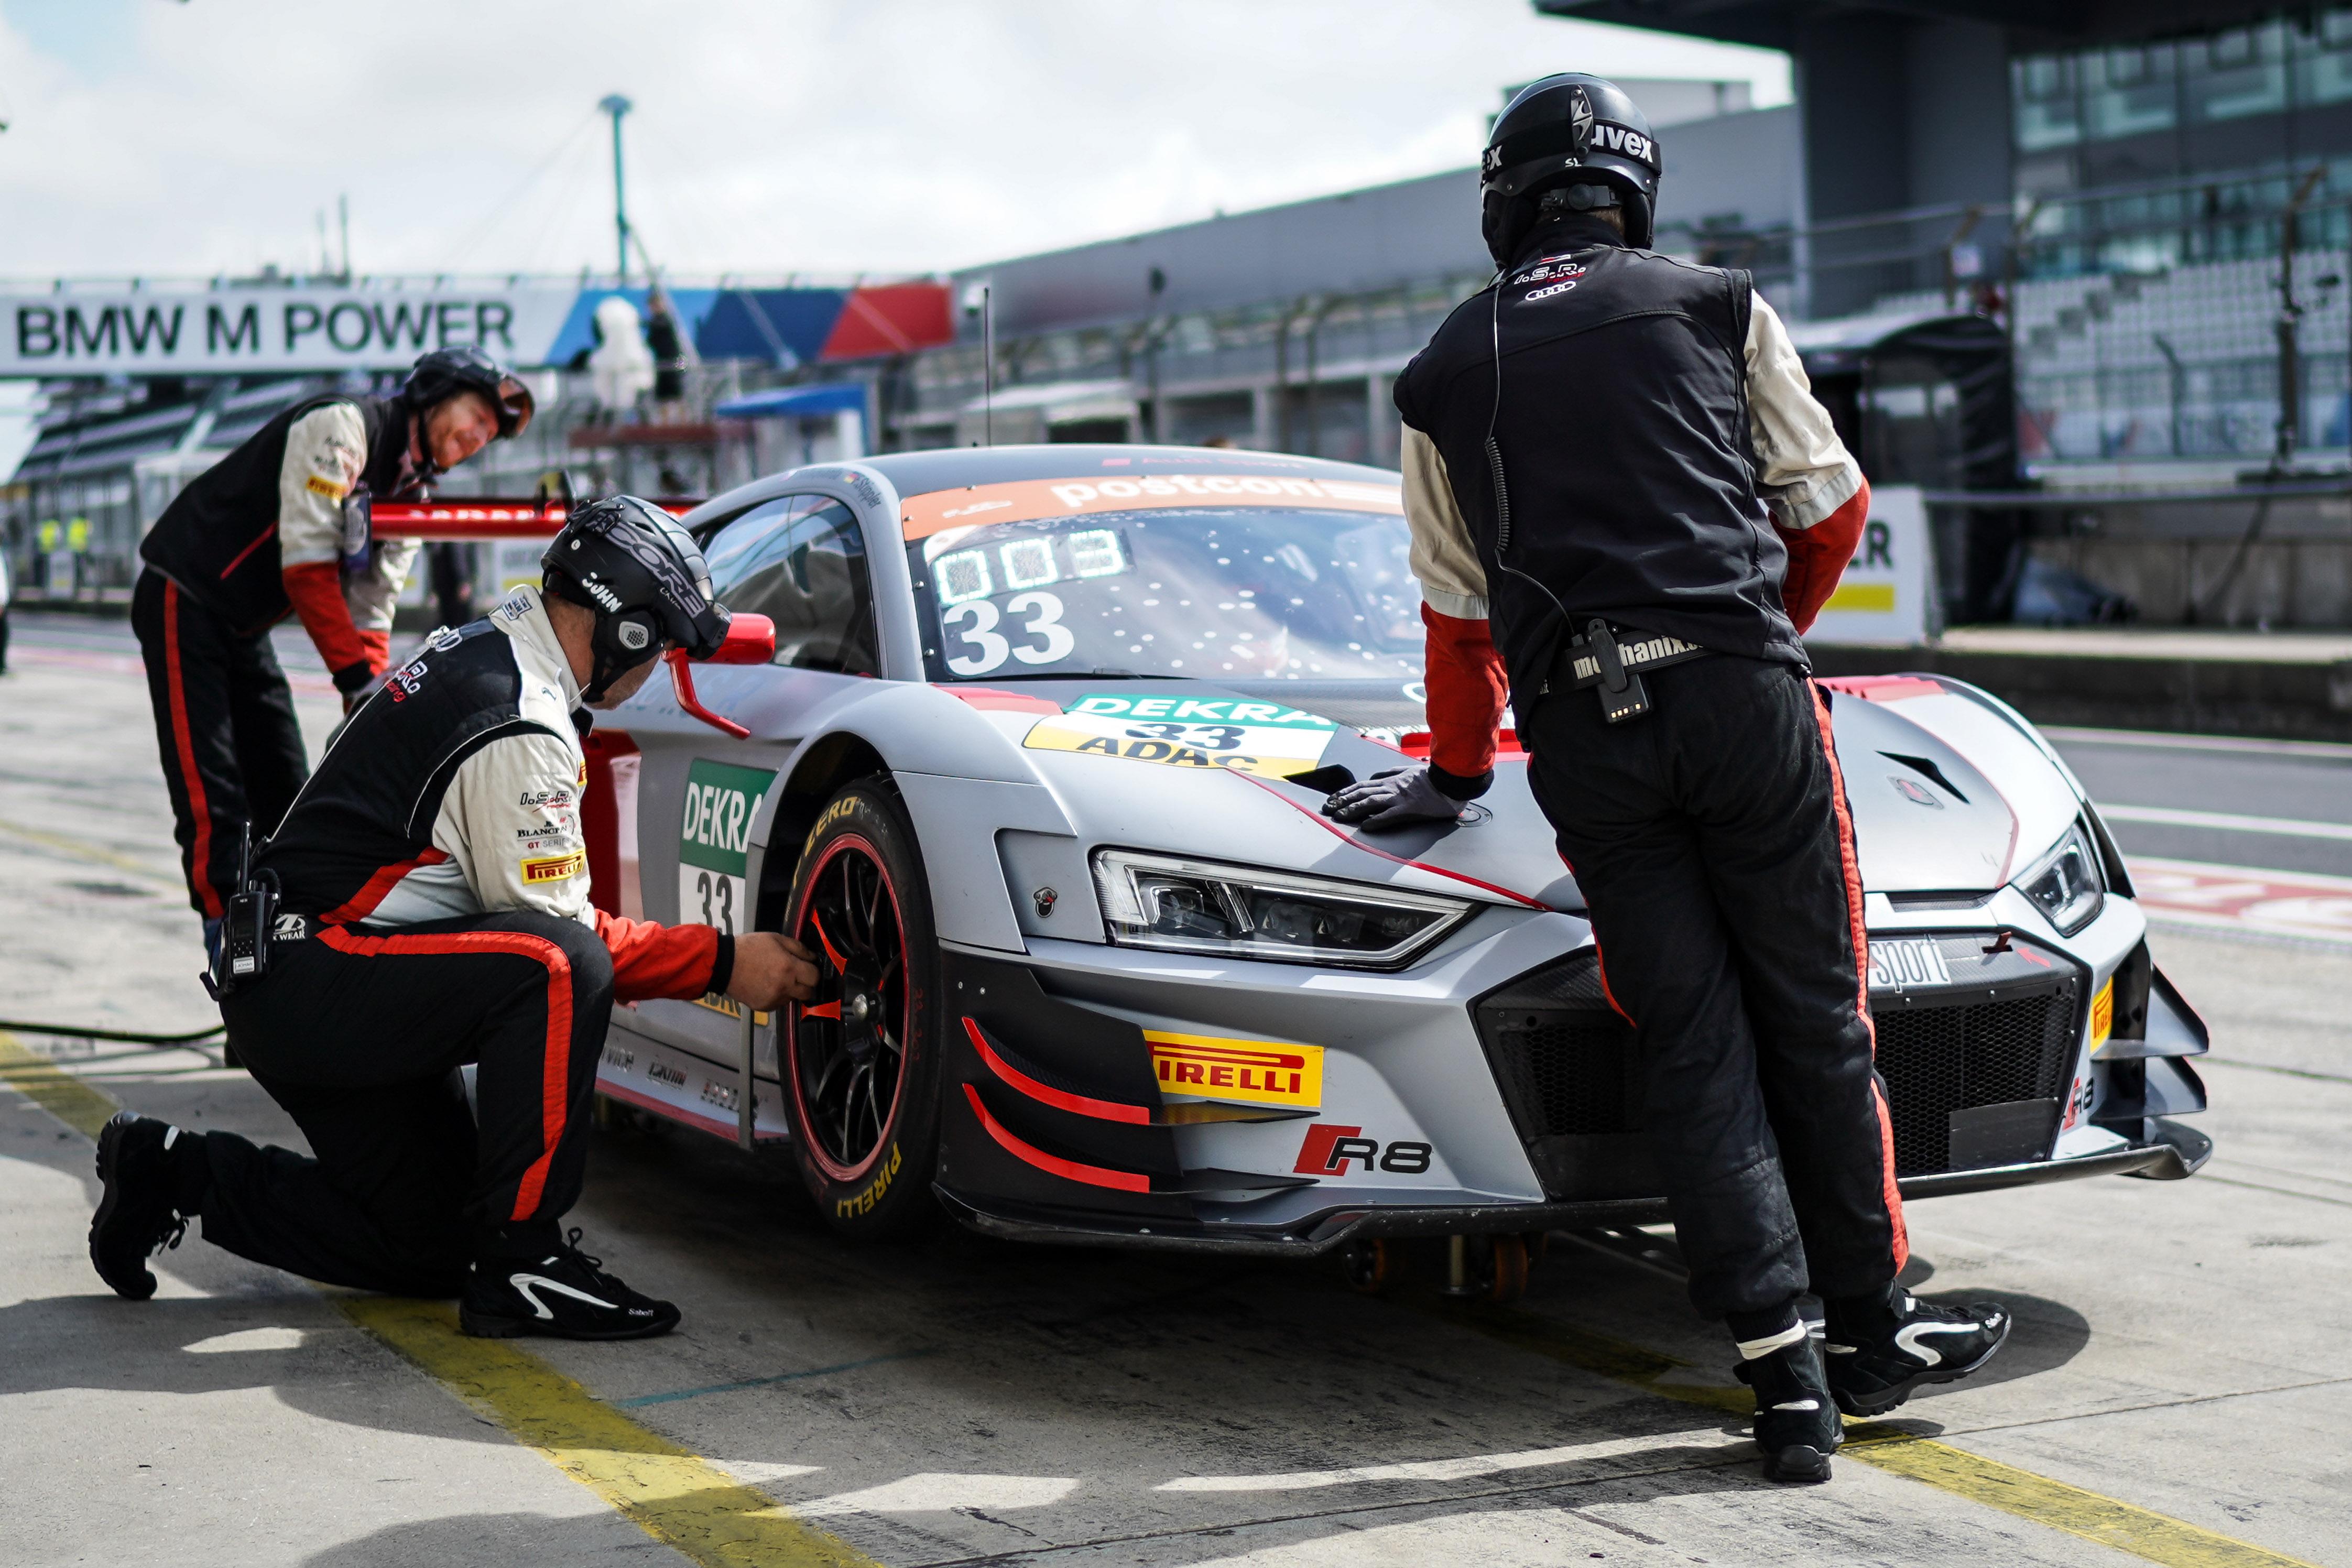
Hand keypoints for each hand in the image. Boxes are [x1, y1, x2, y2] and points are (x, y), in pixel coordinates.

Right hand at [727, 931, 820, 1009]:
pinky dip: (777, 996)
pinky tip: (767, 984)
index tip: (807, 967)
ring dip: (791, 990)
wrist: (724, 964)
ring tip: (777, 978)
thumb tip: (813, 957)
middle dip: (806, 984)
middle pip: (808, 993)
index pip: (815, 977)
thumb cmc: (749, 948)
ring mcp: (773, 999)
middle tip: (797, 975)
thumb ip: (798, 947)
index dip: (813, 971)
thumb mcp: (775, 939)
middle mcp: (784, 986)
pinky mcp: (764, 1006)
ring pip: (793, 998)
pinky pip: (779, 1003)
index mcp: (789, 968)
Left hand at [1321, 765, 1461, 831]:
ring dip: (1353, 810)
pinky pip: (1390, 815)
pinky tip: (1366, 827)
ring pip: (1371, 803)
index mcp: (1391, 780)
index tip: (1332, 798)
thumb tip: (1374, 776)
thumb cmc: (1432, 777)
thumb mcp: (1407, 770)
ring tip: (1339, 816)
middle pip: (1361, 793)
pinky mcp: (1409, 808)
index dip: (1345, 792)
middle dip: (1342, 801)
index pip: (1362, 785)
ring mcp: (1399, 798)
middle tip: (1328, 809)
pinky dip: (1377, 821)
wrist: (1451, 780)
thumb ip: (1389, 772)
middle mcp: (1391, 788)